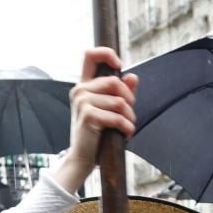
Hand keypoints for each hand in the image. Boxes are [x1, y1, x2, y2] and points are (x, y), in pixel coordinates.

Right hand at [55, 48, 139, 189]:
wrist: (82, 158)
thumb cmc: (97, 135)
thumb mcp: (110, 111)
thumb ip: (121, 93)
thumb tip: (133, 76)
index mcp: (84, 85)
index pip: (90, 55)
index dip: (107, 54)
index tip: (119, 66)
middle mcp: (80, 90)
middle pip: (115, 81)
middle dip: (129, 99)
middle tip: (129, 115)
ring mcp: (82, 102)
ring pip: (120, 102)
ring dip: (130, 118)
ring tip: (127, 128)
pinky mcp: (88, 116)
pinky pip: (118, 117)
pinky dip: (127, 128)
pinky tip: (126, 135)